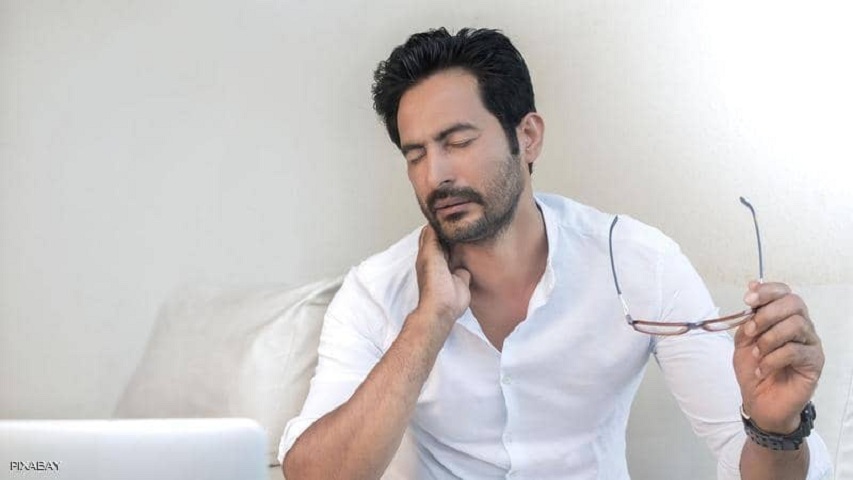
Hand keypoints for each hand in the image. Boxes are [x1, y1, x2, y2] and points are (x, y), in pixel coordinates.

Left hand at [414, 226, 470, 325]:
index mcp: (427, 254)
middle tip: (460, 217)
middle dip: (450, 231)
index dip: (437, 223)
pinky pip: (466, 262)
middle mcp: (438, 259)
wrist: (444, 305)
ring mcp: (450, 268)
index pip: (430, 234)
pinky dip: (469, 255)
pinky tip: (475, 246)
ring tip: (469, 228)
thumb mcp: (430, 255)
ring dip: (460, 242)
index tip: (446, 212)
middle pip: (444, 241)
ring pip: (455, 250)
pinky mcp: (462, 276)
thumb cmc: (433, 283)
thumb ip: (432, 239)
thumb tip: (433, 222)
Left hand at [733, 281, 824, 432]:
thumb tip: (752, 285)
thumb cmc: (754, 370)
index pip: (784, 292)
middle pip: (794, 303)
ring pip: (796, 324)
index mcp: (784, 318)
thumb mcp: (743, 340)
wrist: (760, 402)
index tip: (747, 299)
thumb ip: (748, 317)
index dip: (767, 291)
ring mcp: (810, 344)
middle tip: (750, 331)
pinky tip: (763, 369)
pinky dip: (773, 359)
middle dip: (766, 314)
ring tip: (757, 354)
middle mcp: (802, 326)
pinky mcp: (814, 363)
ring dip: (769, 338)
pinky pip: (795, 351)